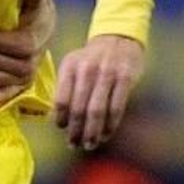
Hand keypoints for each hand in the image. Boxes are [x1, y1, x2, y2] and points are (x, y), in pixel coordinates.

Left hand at [55, 33, 143, 148]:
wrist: (118, 38)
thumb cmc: (91, 59)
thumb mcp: (73, 64)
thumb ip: (65, 87)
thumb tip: (57, 119)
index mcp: (70, 66)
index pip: (61, 99)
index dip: (60, 118)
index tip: (61, 129)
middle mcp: (87, 70)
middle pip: (78, 108)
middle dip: (75, 131)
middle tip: (74, 144)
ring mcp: (107, 73)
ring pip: (97, 111)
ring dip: (92, 132)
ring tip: (89, 144)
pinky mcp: (125, 78)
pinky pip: (116, 107)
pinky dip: (110, 125)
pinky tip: (105, 134)